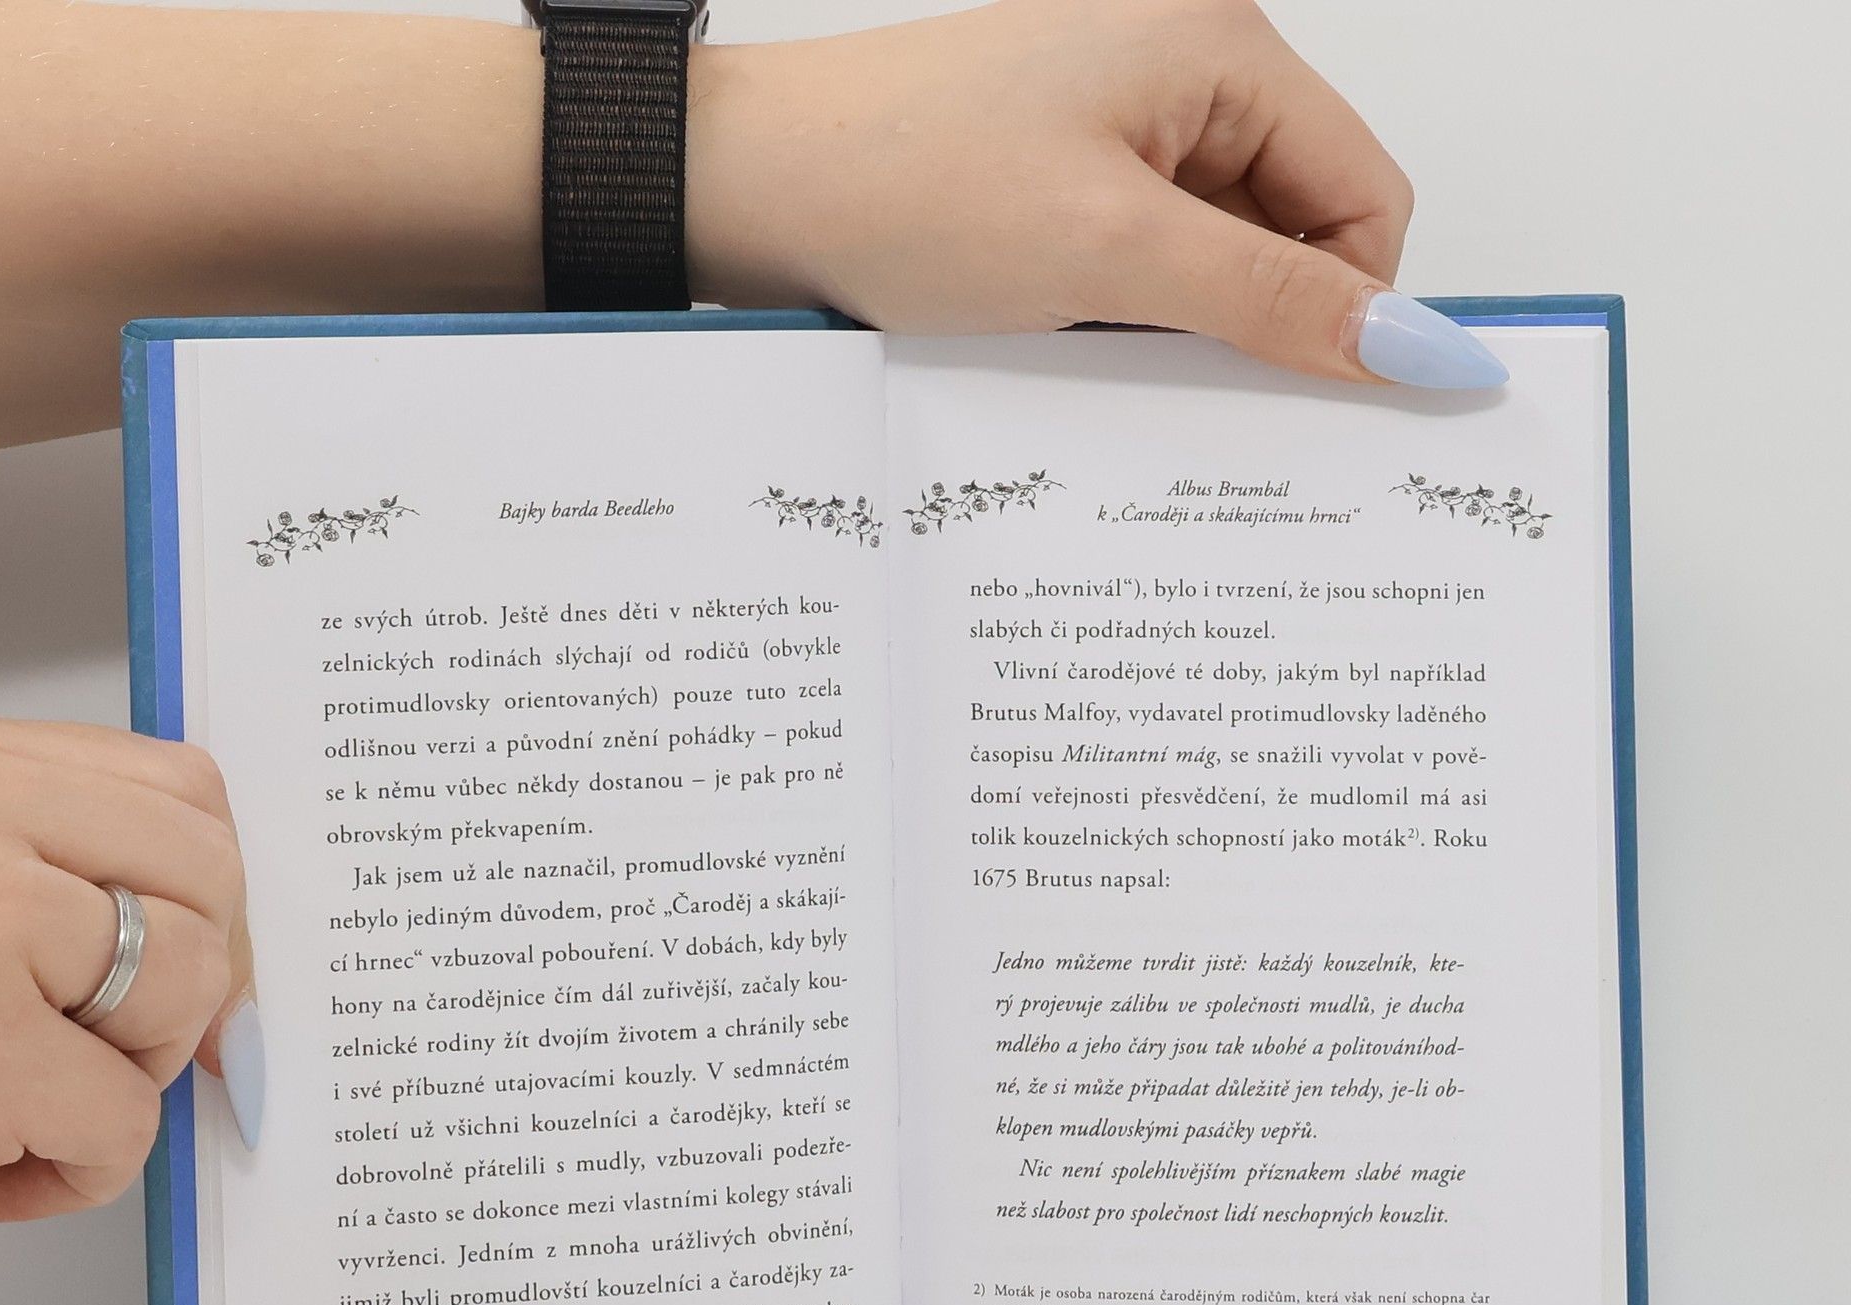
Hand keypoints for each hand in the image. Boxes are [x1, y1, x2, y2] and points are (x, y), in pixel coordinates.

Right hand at [0, 707, 259, 1228]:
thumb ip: (31, 872)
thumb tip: (207, 942)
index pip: (172, 790)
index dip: (207, 889)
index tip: (195, 946)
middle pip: (207, 877)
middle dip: (185, 978)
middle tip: (110, 1038)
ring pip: (183, 986)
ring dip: (133, 1072)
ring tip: (41, 1100)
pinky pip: (125, 1118)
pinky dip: (81, 1173)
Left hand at [689, 0, 1502, 388]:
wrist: (752, 189)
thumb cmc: (907, 184)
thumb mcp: (1114, 254)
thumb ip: (1273, 298)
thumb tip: (1412, 343)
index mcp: (1221, 48)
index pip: (1365, 191)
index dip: (1357, 302)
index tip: (1319, 396)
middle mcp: (1181, 69)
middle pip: (1296, 224)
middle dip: (1260, 316)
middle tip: (1184, 375)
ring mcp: (1117, 121)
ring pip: (1217, 251)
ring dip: (1185, 322)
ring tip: (1099, 342)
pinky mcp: (1065, 172)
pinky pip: (1145, 257)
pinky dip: (1129, 312)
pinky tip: (1073, 336)